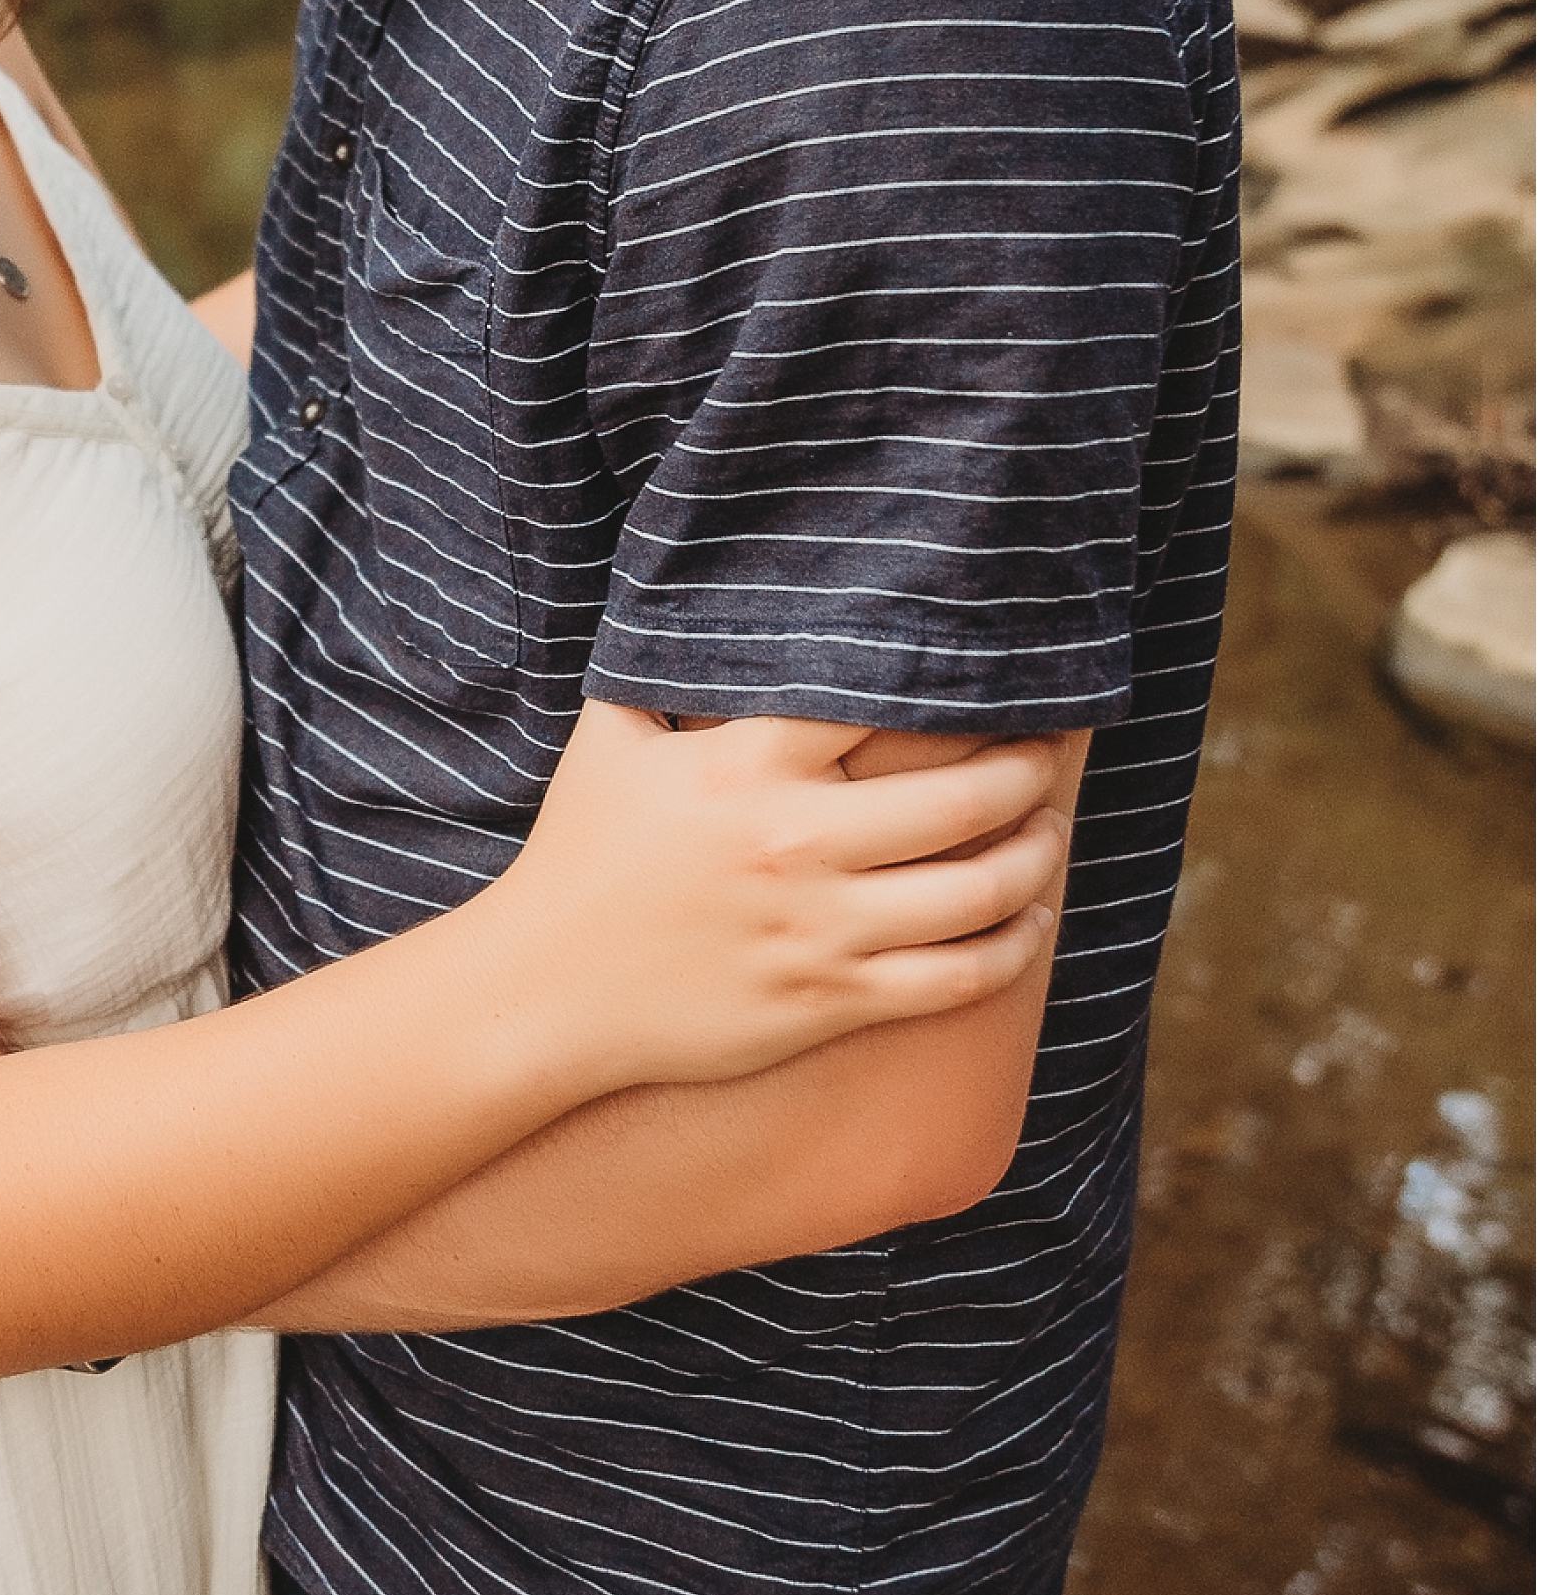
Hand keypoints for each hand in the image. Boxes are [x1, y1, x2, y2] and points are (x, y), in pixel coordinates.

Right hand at [513, 700, 1071, 1088]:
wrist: (545, 994)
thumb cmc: (577, 858)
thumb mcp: (609, 742)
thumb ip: (659, 669)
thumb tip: (685, 593)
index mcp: (743, 767)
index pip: (880, 701)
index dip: (950, 680)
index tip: (995, 670)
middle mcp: (794, 843)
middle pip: (959, 795)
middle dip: (1025, 769)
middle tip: (1048, 752)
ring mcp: (820, 930)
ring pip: (977, 890)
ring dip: (1034, 855)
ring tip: (1049, 832)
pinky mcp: (831, 1001)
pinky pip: (958, 977)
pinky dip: (1011, 945)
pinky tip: (1026, 919)